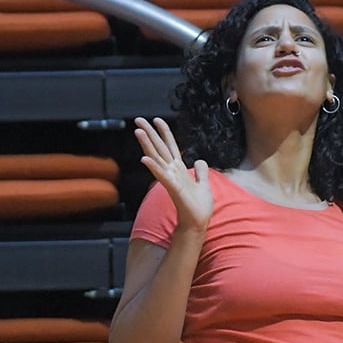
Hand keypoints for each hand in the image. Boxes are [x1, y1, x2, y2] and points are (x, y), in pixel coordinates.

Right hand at [134, 117, 212, 238]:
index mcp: (179, 169)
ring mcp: (170, 179)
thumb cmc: (198, 207)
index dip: (164, 132)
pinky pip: (161, 175)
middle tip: (139, 119)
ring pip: (157, 157)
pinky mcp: (173, 188)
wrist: (197, 223)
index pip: (170, 146)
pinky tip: (145, 158)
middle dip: (150, 133)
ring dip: (147, 144)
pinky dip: (153, 167)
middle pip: (159, 148)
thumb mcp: (203, 183)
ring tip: (139, 131)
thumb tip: (199, 161)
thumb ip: (201, 171)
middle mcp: (172, 172)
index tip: (157, 120)